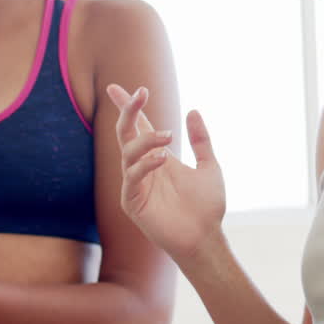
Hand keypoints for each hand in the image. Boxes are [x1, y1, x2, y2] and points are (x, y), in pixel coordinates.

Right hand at [106, 84, 225, 262]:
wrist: (206, 237)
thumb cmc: (207, 207)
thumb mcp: (209, 166)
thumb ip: (201, 140)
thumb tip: (194, 111)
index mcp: (157, 158)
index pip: (137, 127)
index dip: (127, 107)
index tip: (115, 87)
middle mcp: (143, 168)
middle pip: (125, 133)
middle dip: (128, 111)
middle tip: (141, 93)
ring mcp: (136, 184)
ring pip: (127, 152)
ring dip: (146, 140)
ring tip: (167, 137)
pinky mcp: (133, 202)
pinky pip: (132, 177)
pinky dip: (145, 165)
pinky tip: (162, 159)